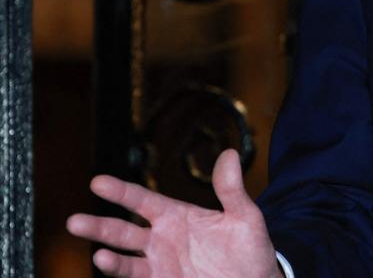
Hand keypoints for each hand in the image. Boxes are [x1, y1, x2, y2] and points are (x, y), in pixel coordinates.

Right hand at [66, 149, 281, 277]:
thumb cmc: (250, 248)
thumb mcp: (245, 216)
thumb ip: (231, 189)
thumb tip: (229, 154)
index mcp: (176, 215)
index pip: (142, 200)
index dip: (120, 192)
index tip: (97, 182)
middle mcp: (162, 239)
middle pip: (123, 231)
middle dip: (99, 227)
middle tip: (74, 222)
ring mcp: (160, 264)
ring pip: (125, 260)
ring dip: (109, 258)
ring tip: (99, 255)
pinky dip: (122, 274)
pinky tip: (112, 268)